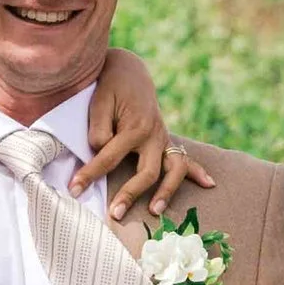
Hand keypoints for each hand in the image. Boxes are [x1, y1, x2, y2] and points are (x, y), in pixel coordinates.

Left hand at [75, 48, 216, 225]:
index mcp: (135, 126)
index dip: (89, 174)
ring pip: (174, 169)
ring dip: (167, 192)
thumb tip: (100, 150)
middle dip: (130, 194)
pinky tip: (209, 185)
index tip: (74, 189)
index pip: (109, 157)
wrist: (129, 70)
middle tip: (115, 214)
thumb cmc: (110, 86)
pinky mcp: (166, 140)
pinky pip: (186, 158)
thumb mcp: (98, 100)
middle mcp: (154, 135)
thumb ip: (98, 127)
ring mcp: (163, 139)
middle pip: (147, 172)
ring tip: (155, 211)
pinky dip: (199, 171)